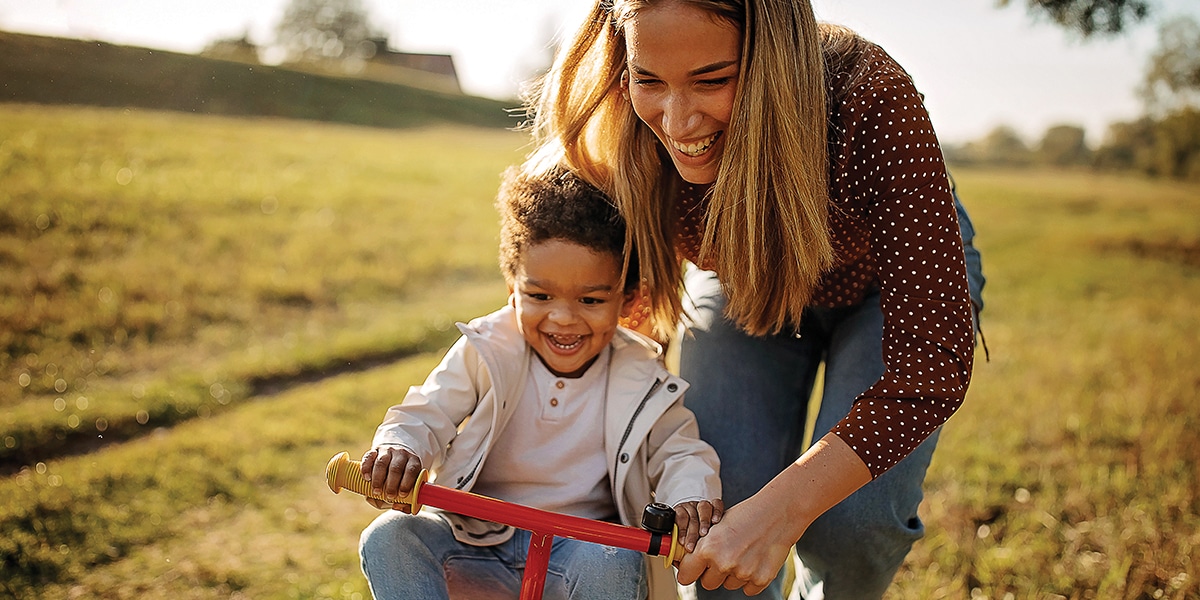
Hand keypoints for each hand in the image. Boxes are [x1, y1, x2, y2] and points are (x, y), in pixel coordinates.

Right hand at [359, 446, 422, 510]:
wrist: (396, 456)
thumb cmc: (403, 477)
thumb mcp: (410, 484)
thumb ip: (407, 499)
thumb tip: (398, 506)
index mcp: (414, 461)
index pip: (412, 470)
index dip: (407, 483)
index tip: (402, 495)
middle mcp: (401, 454)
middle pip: (396, 468)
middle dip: (392, 484)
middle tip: (389, 496)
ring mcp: (387, 451)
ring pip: (382, 462)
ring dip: (378, 479)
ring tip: (376, 492)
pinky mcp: (374, 451)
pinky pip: (369, 457)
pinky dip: (366, 468)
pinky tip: (366, 478)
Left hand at [674, 496, 797, 595]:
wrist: (778, 513)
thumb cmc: (746, 515)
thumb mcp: (717, 525)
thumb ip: (702, 546)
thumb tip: (688, 561)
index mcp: (708, 548)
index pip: (685, 576)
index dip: (689, 571)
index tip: (693, 568)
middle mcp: (724, 563)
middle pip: (707, 583)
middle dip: (712, 573)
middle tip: (723, 556)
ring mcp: (743, 573)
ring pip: (728, 585)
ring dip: (732, 574)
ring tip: (743, 553)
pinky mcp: (760, 580)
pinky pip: (747, 589)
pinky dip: (749, 578)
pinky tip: (754, 560)